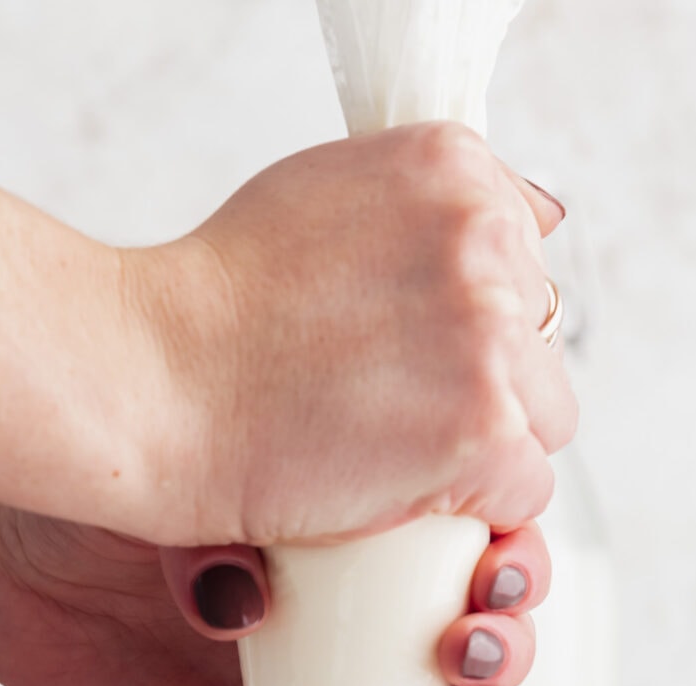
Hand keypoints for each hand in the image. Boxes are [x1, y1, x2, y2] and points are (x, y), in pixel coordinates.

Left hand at [0, 500, 549, 685]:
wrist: (20, 559)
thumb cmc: (110, 486)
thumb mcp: (183, 467)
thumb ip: (224, 518)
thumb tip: (247, 605)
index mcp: (364, 512)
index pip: (482, 527)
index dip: (517, 545)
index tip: (500, 557)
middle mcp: (365, 595)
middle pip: (491, 618)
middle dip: (514, 632)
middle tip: (477, 634)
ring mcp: (336, 675)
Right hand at [132, 121, 575, 546]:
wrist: (151, 382)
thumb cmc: (213, 304)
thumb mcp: (325, 191)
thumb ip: (429, 206)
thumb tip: (543, 215)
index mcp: (455, 166)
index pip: (525, 260)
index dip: (468, 323)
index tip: (403, 349)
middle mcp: (485, 235)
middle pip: (541, 344)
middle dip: (482, 386)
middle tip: (385, 409)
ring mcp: (489, 334)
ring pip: (544, 422)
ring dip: (484, 449)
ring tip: (390, 452)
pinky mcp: (483, 428)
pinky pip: (526, 493)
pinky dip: (473, 510)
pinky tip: (401, 491)